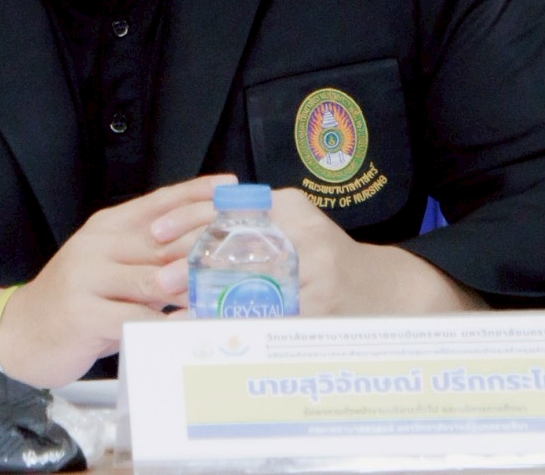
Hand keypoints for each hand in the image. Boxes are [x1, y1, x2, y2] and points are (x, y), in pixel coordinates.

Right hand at [0, 173, 233, 387]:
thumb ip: (145, 258)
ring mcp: (87, 278)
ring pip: (152, 277)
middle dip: (205, 241)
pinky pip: (134, 317)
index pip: (157, 202)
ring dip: (192, 285)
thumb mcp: (109, 268)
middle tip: (243, 246)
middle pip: (162, 238)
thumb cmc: (77, 300)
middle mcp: (97, 245)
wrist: (21, 331)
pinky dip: (166, 323)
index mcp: (106, 227)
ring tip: (227, 288)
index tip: (229, 186)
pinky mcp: (83, 314)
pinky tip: (190, 325)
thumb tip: (198, 255)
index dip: (194, 192)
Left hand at [154, 188, 484, 315]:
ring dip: (208, 302)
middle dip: (190, 263)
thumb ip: (254, 229)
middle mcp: (303, 230)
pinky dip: (243, 329)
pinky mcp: (323, 306)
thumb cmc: (332, 263)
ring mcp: (316, 269)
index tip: (154, 232)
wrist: (391, 291)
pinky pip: (273, 319)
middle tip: (159, 281)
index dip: (186, 217)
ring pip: (248, 285)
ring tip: (177, 315)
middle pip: (233, 243)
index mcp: (290, 206)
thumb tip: (187, 245)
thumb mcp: (296, 231)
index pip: (228, 204)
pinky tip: (218, 339)